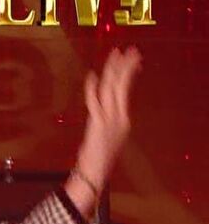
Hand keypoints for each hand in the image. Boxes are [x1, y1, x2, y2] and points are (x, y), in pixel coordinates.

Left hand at [76, 46, 141, 190]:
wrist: (94, 173)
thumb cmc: (100, 157)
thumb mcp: (109, 136)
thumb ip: (110, 120)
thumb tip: (107, 108)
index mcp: (124, 119)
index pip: (126, 90)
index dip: (128, 73)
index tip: (132, 59)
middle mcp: (119, 117)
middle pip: (122, 86)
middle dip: (125, 66)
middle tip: (129, 50)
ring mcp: (109, 120)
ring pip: (111, 90)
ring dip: (113, 71)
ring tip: (115, 55)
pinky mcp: (96, 124)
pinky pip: (94, 102)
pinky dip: (92, 88)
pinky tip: (92, 75)